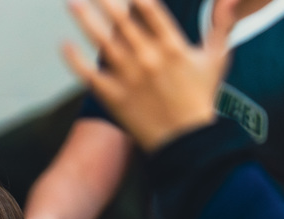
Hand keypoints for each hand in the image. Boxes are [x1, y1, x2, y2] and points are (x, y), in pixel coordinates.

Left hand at [63, 0, 236, 151]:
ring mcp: (129, 78)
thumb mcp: (216, 58)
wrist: (185, 140)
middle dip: (105, 1)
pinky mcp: (114, 97)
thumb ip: (220, 25)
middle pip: (122, 21)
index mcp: (173, 46)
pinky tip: (63, 44)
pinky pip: (90, 75)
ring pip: (102, 43)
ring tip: (71, 3)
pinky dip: (75, 60)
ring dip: (84, 20)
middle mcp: (149, 58)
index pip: (150, 9)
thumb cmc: (200, 98)